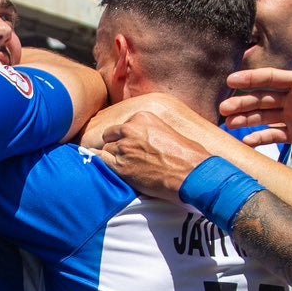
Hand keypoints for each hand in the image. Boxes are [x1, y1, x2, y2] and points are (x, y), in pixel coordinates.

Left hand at [91, 99, 218, 201]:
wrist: (190, 173)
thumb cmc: (187, 155)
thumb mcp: (168, 131)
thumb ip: (150, 131)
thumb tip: (143, 141)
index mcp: (142, 117)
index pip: (122, 126)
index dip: (126, 138)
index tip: (133, 146)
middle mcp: (129, 129)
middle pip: (110, 136)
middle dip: (117, 145)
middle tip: (127, 156)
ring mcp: (123, 148)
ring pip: (107, 150)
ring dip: (113, 158)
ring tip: (127, 167)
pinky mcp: (120, 166)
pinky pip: (101, 162)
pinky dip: (104, 165)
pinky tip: (108, 169)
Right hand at [222, 51, 291, 178]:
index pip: (272, 79)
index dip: (251, 79)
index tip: (232, 80)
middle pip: (262, 99)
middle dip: (242, 102)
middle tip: (223, 107)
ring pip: (264, 117)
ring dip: (246, 119)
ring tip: (228, 123)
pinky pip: (274, 136)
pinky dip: (260, 138)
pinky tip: (245, 142)